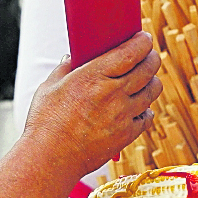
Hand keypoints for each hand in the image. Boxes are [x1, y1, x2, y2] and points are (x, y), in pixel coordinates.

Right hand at [23, 31, 161, 177]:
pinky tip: (138, 108)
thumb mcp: (49, 87)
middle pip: (148, 68)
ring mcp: (122, 115)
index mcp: (93, 76)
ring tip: (145, 81)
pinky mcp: (126, 135)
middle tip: (149, 56)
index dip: (143, 42)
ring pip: (152, 91)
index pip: (131, 52)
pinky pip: (147, 118)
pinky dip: (145, 111)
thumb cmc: (45, 123)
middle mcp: (113, 93)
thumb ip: (65, 69)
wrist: (50, 159)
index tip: (144, 38)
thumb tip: (73, 58)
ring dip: (151, 82)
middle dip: (152, 58)